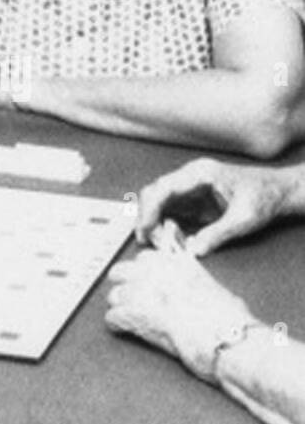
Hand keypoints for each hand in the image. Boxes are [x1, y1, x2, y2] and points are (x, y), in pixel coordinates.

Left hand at [105, 248, 258, 381]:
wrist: (227, 338)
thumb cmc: (229, 319)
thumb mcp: (213, 287)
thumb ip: (194, 280)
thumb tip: (193, 287)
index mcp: (174, 262)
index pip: (144, 258)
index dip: (143, 273)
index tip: (144, 282)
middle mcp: (154, 271)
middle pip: (120, 272)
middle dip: (124, 285)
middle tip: (130, 299)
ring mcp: (141, 291)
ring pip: (114, 295)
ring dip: (120, 307)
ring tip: (128, 317)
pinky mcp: (133, 314)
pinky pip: (112, 317)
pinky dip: (117, 325)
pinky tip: (123, 329)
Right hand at [135, 158, 290, 256]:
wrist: (278, 191)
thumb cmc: (265, 197)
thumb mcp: (245, 219)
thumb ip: (218, 234)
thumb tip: (193, 250)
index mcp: (200, 173)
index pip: (163, 188)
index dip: (149, 209)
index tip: (145, 230)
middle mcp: (189, 177)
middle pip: (155, 193)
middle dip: (147, 217)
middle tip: (147, 241)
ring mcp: (189, 188)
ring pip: (158, 202)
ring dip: (154, 223)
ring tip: (159, 244)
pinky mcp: (192, 200)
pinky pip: (170, 211)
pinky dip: (165, 226)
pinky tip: (169, 240)